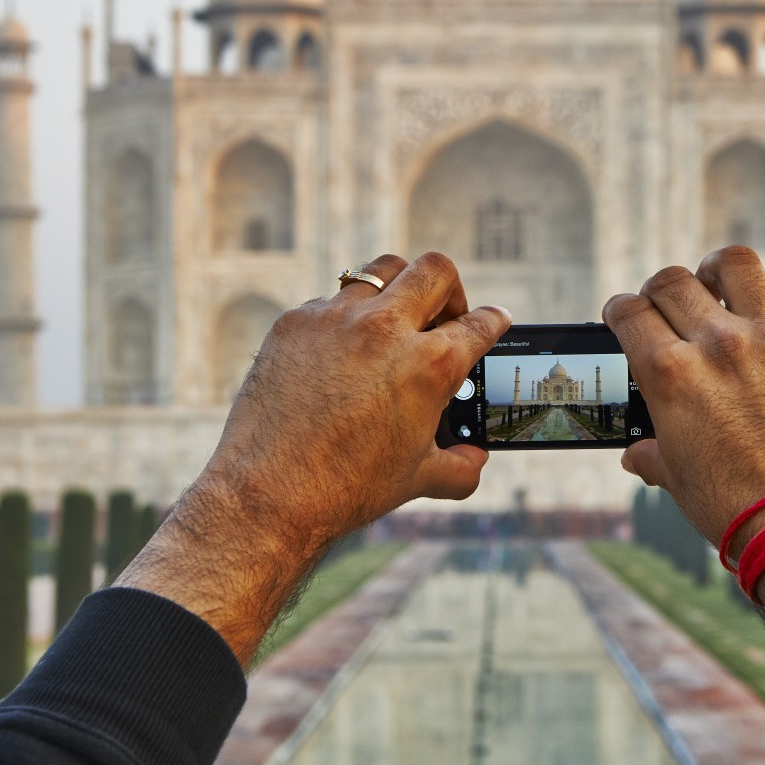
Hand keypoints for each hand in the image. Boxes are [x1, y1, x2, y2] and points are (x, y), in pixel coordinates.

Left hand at [120, 252, 507, 663]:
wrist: (269, 494)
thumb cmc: (348, 488)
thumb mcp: (418, 479)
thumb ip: (460, 467)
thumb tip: (474, 460)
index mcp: (430, 366)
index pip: (480, 325)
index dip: (494, 321)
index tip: (495, 319)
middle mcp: (387, 330)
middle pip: (437, 271)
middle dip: (451, 291)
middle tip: (444, 318)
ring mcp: (337, 319)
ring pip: (381, 271)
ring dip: (398, 290)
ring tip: (395, 318)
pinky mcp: (295, 322)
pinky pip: (330, 302)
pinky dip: (345, 320)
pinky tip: (340, 351)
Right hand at [603, 247, 764, 552]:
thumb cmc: (735, 508)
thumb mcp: (676, 479)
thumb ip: (651, 454)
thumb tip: (635, 455)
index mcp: (670, 376)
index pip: (629, 312)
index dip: (620, 310)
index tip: (625, 315)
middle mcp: (716, 345)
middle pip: (672, 282)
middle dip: (661, 292)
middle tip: (670, 308)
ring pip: (733, 263)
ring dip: (717, 271)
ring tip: (719, 287)